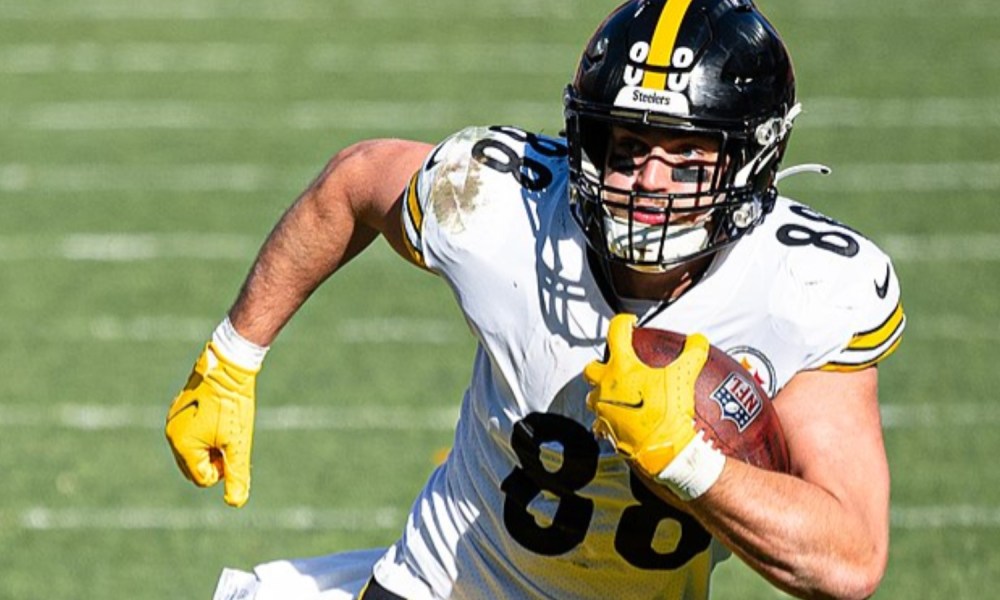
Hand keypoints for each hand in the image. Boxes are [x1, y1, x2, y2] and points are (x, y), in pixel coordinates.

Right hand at [165, 342, 257, 506]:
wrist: (229, 365)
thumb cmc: (233, 405)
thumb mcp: (238, 443)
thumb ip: (236, 474)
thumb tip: (236, 502)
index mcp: (182, 446)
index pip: (203, 478)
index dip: (223, 469)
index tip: (233, 447)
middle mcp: (171, 435)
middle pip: (195, 467)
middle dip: (214, 460)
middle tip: (230, 438)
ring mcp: (172, 421)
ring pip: (193, 450)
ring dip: (211, 446)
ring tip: (225, 426)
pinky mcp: (178, 410)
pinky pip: (190, 433)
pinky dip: (205, 433)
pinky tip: (219, 416)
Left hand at [584, 314, 709, 476]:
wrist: (664, 450)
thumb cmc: (669, 413)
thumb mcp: (683, 378)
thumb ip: (692, 354)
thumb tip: (699, 339)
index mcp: (621, 368)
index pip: (616, 334)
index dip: (623, 323)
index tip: (630, 323)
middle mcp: (605, 386)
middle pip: (591, 368)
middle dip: (600, 363)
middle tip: (616, 364)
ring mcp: (602, 409)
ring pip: (591, 395)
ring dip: (601, 391)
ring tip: (618, 392)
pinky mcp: (605, 429)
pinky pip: (599, 421)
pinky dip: (607, 417)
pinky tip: (620, 418)